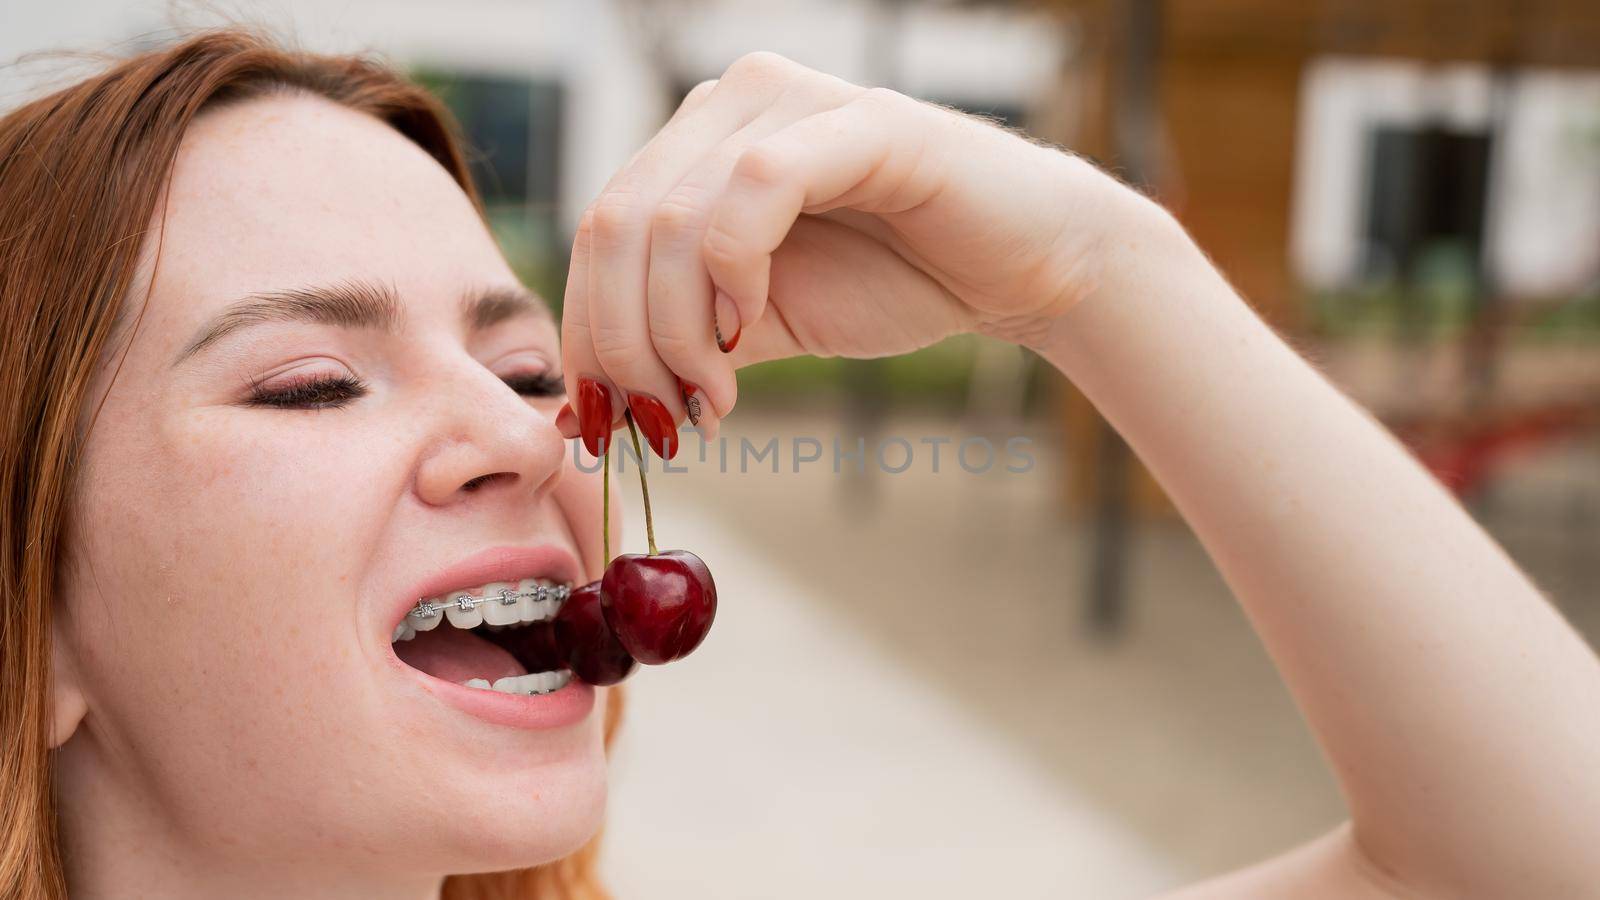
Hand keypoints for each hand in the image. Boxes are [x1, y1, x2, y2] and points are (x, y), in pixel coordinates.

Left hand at [558, 51, 1124, 455]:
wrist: (1023, 268)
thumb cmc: (896, 283)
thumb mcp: (758, 324)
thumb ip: (680, 345)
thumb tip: (580, 414)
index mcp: (695, 143)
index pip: (597, 232)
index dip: (586, 332)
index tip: (608, 422)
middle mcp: (729, 103)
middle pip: (616, 226)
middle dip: (624, 344)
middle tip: (659, 424)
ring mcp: (791, 102)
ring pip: (673, 218)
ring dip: (676, 331)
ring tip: (717, 398)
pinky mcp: (857, 121)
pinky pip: (755, 187)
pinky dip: (734, 274)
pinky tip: (753, 329)